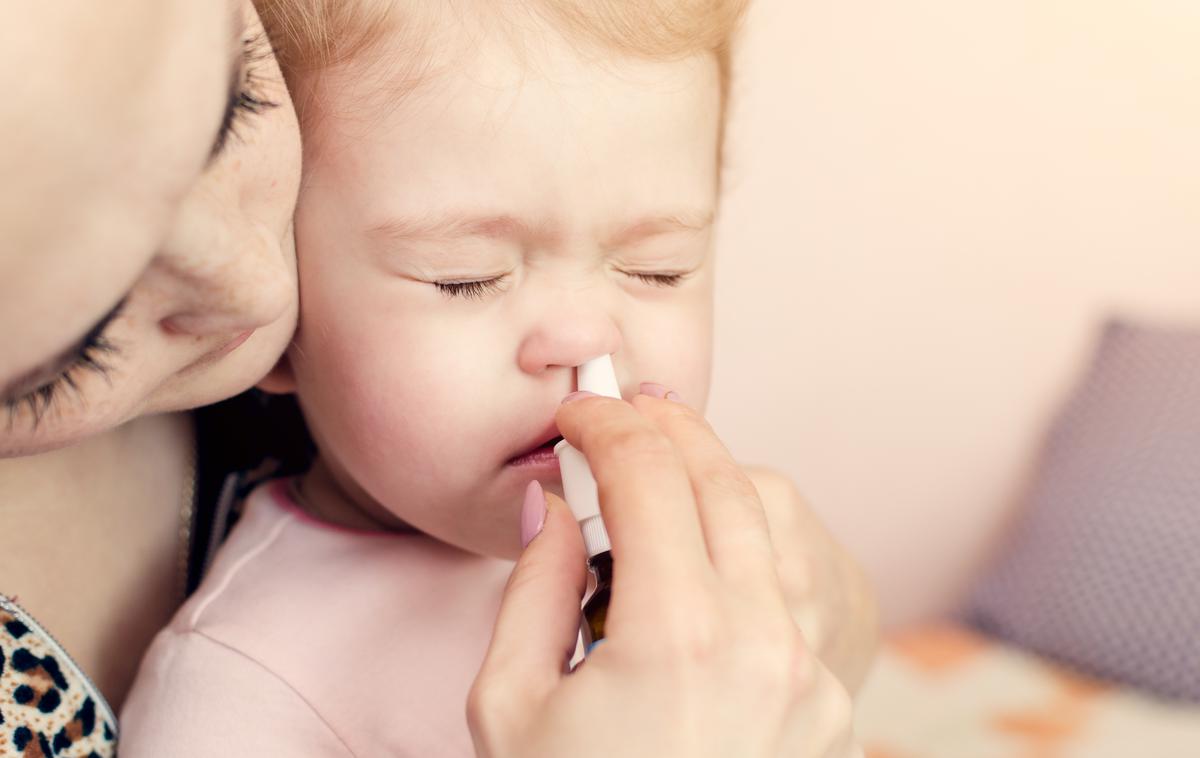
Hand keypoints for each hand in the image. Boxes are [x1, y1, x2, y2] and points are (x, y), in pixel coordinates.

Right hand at [468, 391, 860, 757]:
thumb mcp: (512, 706)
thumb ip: (534, 588)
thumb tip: (557, 506)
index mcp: (676, 636)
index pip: (647, 477)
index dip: (604, 426)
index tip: (574, 416)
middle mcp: (763, 640)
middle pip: (725, 478)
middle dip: (668, 428)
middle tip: (622, 412)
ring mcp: (810, 671)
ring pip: (774, 520)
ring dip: (717, 475)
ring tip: (664, 465)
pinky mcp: (830, 700)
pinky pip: (797, 582)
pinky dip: (754, 539)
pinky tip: (708, 543)